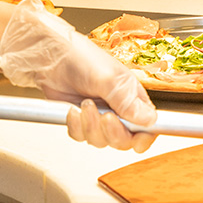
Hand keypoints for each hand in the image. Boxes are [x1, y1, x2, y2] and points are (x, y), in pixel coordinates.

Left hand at [0, 0, 157, 151]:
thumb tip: (150, 120)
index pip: (149, 126)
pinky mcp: (82, 120)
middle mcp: (119, 109)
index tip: (137, 143)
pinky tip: (72, 109)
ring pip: (101, 141)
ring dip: (90, 126)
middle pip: (124, 140)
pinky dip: (75, 126)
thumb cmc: (83, 58)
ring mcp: (100, 116)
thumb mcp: (109, 80)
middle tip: (105, 117)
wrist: (52, 58)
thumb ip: (128, 102)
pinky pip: (81, 137)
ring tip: (84, 105)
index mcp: (134, 97)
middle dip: (112, 133)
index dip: (145, 137)